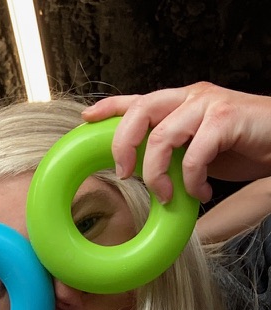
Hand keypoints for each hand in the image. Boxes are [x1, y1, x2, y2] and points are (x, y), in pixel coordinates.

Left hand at [84, 83, 270, 203]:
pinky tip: (200, 193)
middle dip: (123, 145)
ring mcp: (209, 105)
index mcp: (179, 104)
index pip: (137, 100)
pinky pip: (194, 153)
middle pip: (140, 111)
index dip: (109, 107)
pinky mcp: (227, 119)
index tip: (86, 120)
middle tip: (124, 175)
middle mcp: (190, 98)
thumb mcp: (194, 150)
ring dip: (157, 173)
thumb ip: (170, 153)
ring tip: (168, 196)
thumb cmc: (240, 146)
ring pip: (162, 136)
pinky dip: (192, 180)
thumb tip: (140, 176)